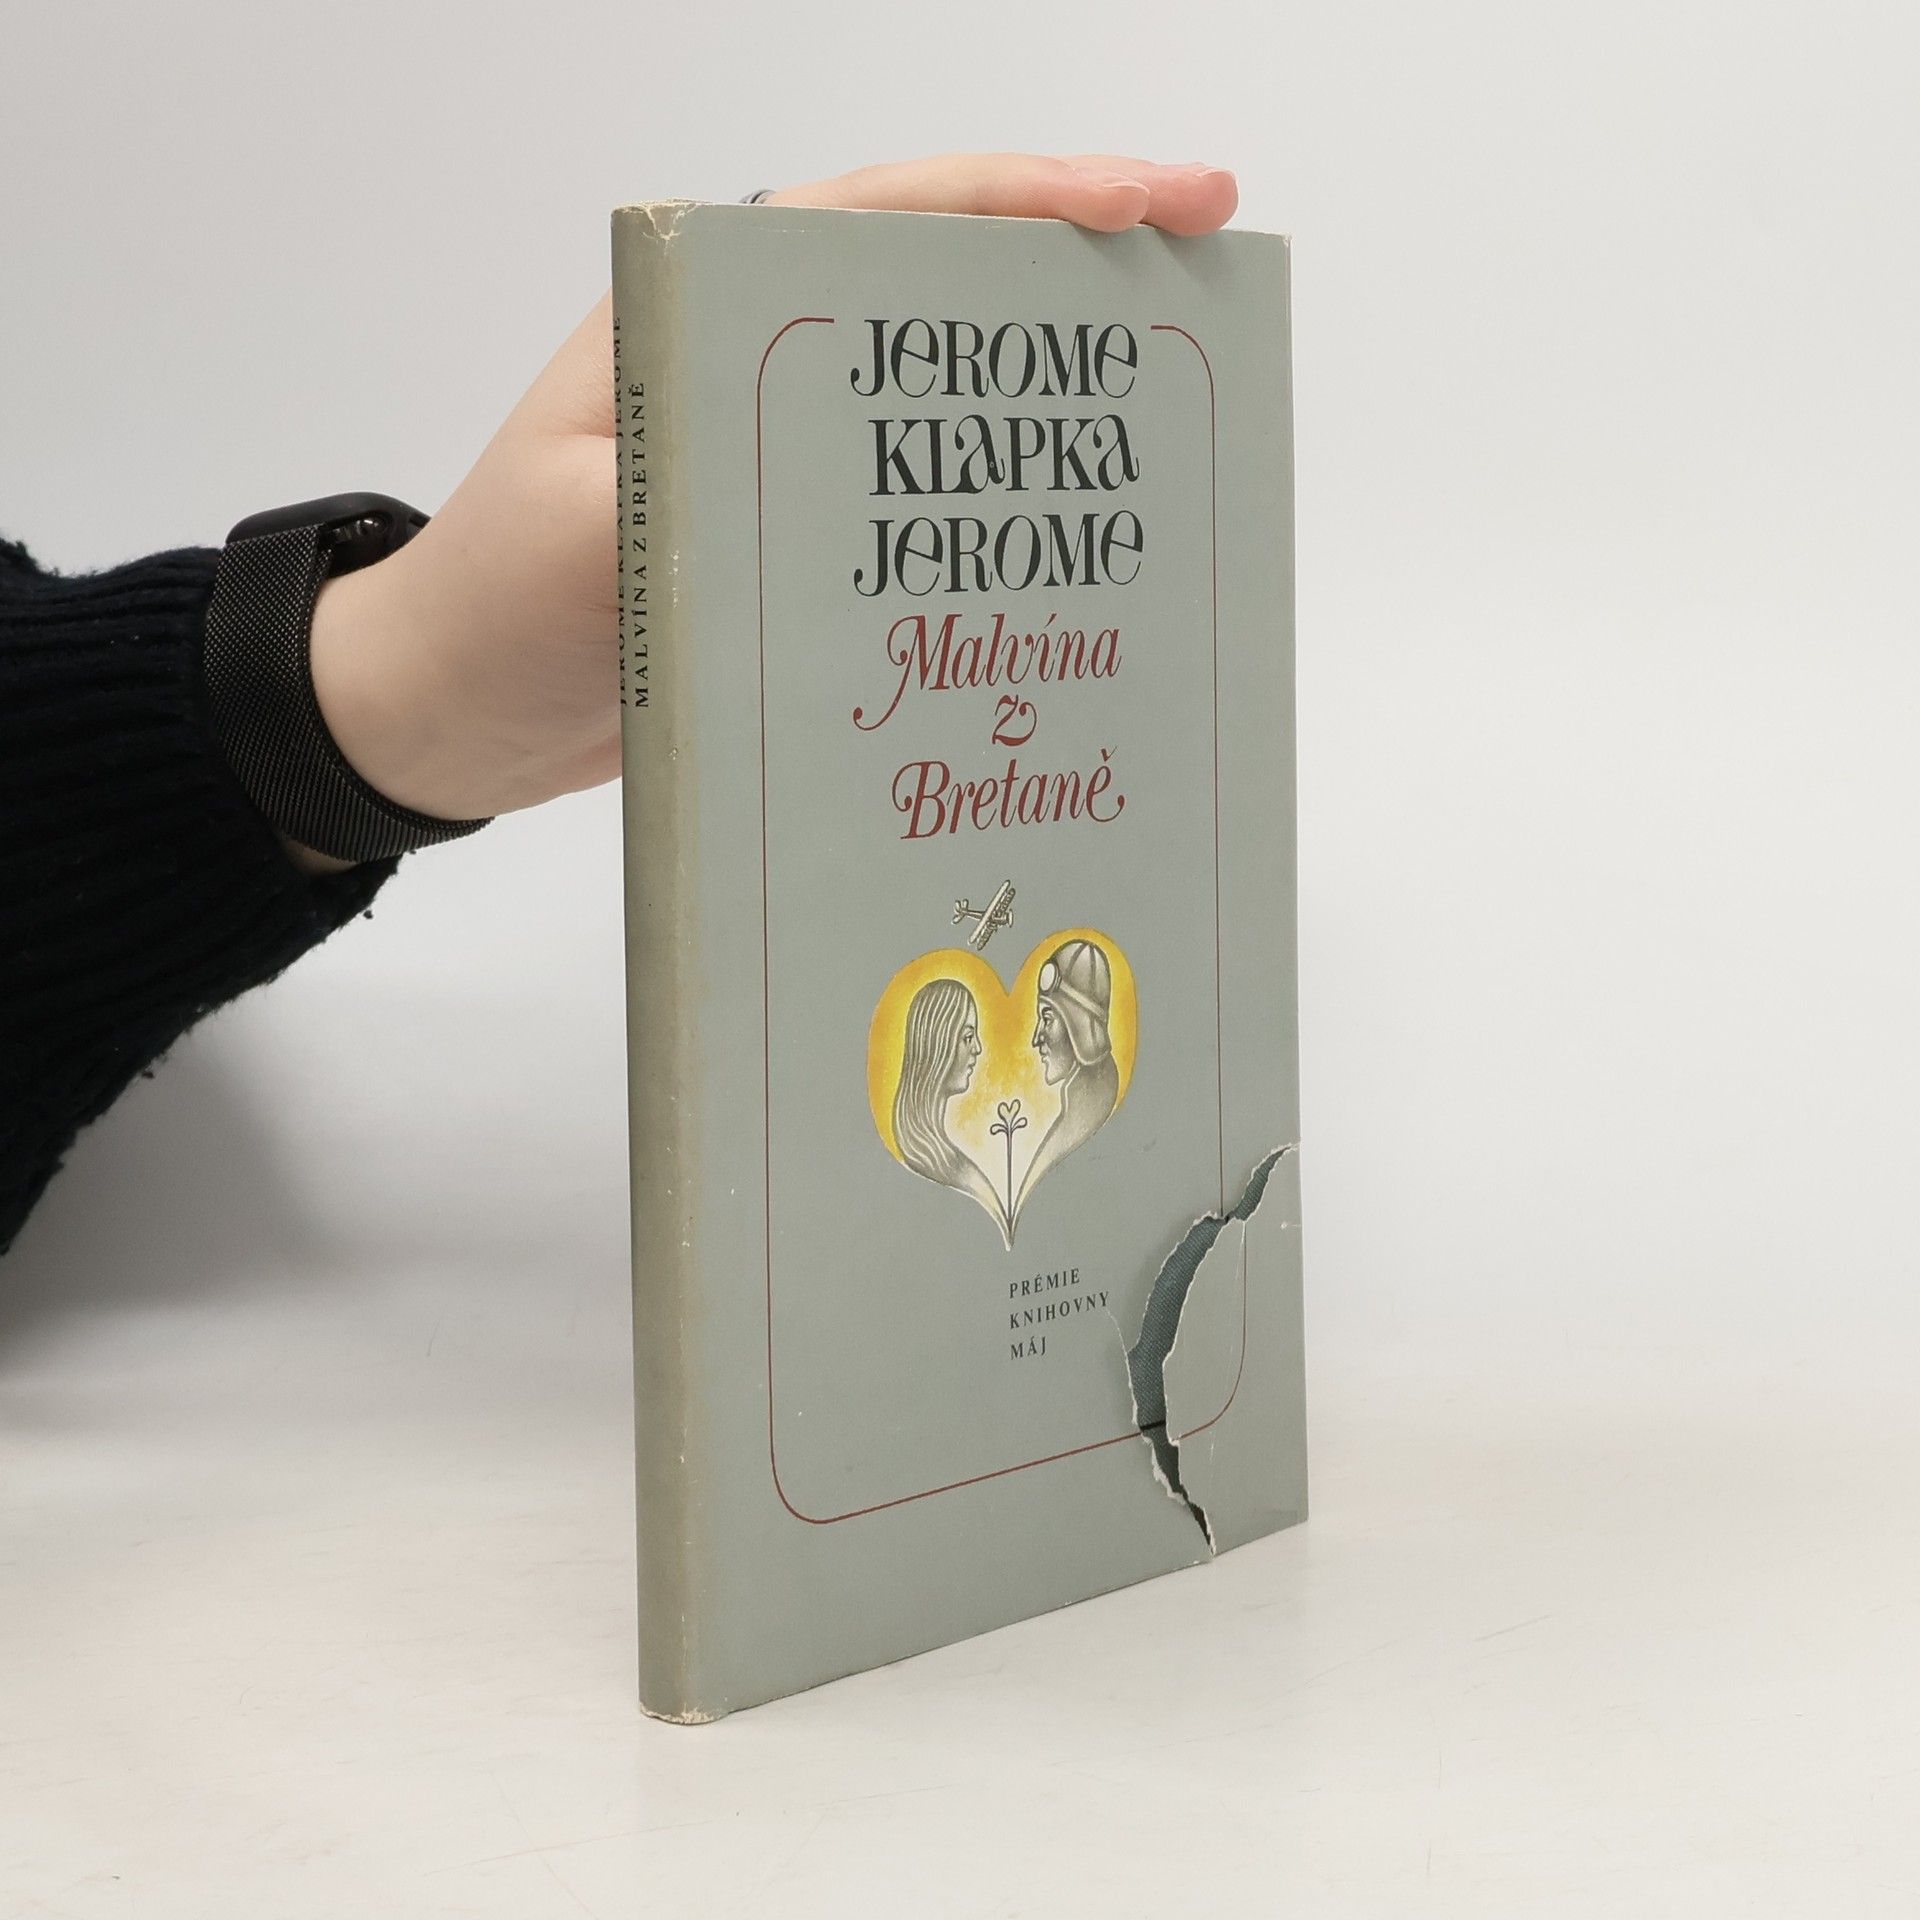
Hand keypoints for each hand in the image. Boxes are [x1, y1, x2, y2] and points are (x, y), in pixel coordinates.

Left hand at [300, 155, 1238, 869]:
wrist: (448, 711)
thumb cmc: (494, 606)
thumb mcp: (584, 537)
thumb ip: (704, 489)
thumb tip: (853, 490)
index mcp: (709, 310)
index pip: (896, 215)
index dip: (1043, 200)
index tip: (1168, 202)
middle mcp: (763, 364)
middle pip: (951, 291)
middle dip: (1086, 283)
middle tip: (1214, 298)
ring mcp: (788, 455)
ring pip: (951, 401)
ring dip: (1058, 405)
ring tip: (1178, 424)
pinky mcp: (801, 545)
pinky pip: (925, 509)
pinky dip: (1002, 520)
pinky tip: (1077, 552)